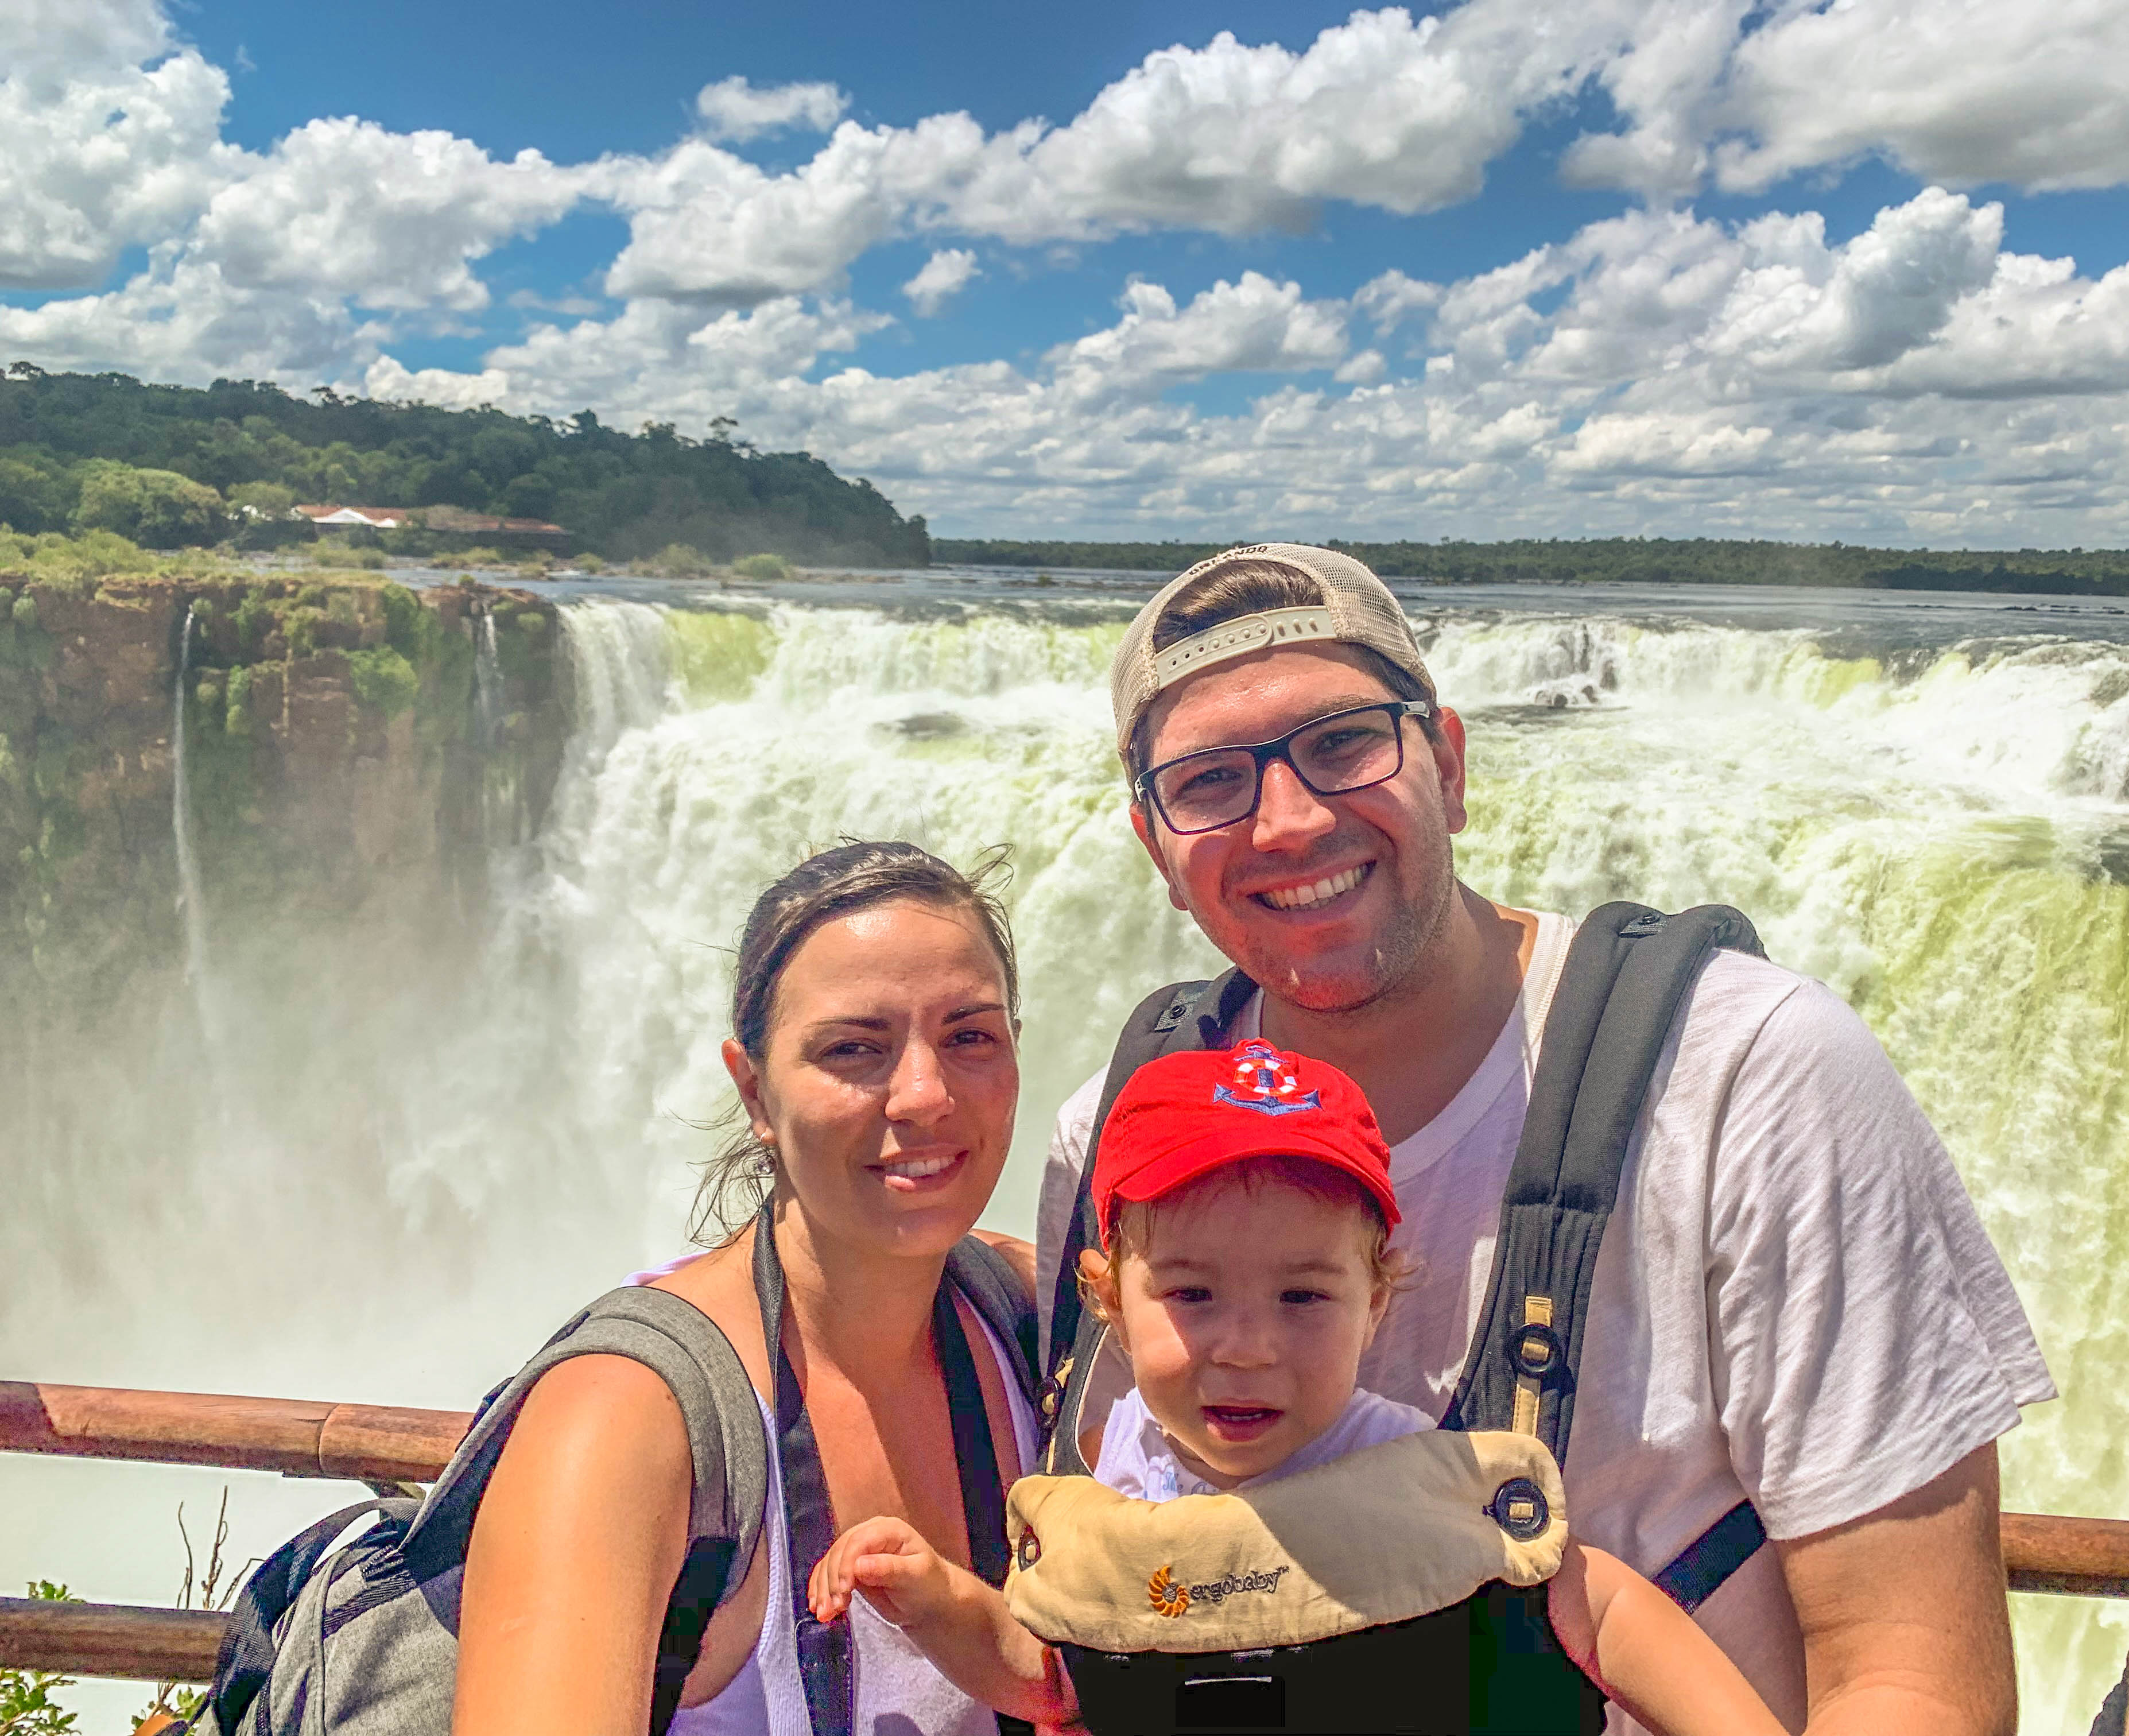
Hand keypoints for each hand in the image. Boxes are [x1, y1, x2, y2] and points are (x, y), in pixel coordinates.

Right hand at [807, 1517, 954, 1630]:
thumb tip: (859, 1566)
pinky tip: (817, 1606)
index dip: (846, 1565)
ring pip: (829, 1563)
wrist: (928, 1602)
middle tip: (830, 1609)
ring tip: (824, 1614)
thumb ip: (888, 1569)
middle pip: (839, 1552)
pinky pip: (828, 1574)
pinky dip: (820, 1589)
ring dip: (822, 1588)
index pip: (858, 1542)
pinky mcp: (849, 1568)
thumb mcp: (915, 1577)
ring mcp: (857, 1550)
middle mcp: (869, 1534)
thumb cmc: (928, 1585)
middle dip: (831, 1581)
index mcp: (888, 1530)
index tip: (843, 1591)